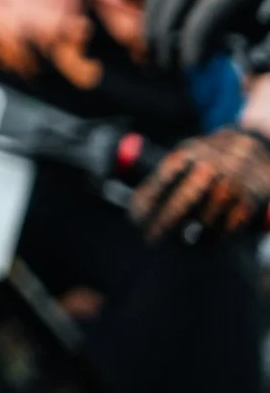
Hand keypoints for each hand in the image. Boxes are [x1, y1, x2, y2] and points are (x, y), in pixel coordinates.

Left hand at [130, 126, 269, 241]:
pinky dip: (213, 239)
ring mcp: (230, 183)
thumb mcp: (186, 155)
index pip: (159, 182)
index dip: (145, 204)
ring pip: (204, 219)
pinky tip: (203, 245)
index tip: (136, 221)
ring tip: (177, 245)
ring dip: (189, 236)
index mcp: (185, 155)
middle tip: (150, 239)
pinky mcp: (249, 199)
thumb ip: (164, 177)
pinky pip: (228, 227)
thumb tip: (137, 211)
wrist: (257, 147)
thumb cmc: (210, 158)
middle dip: (163, 224)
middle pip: (181, 203)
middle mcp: (207, 168)